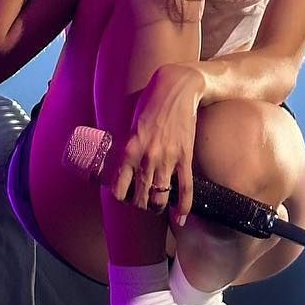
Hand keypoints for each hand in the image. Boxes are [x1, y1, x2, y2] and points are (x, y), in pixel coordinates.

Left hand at [106, 62, 205, 221]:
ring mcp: (168, 158)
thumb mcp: (132, 123)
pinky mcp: (185, 157)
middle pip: (140, 197)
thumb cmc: (151, 102)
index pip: (119, 188)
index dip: (120, 197)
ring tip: (156, 207)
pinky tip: (180, 217)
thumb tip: (125, 166)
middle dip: (139, 205)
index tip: (124, 196)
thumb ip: (129, 146)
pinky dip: (183, 206)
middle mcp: (147, 157)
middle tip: (141, 202)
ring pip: (160, 197)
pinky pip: (185, 188)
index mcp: (130, 148)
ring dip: (156, 207)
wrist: (178, 87)